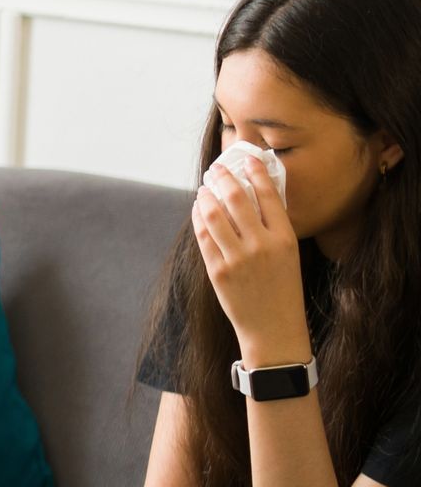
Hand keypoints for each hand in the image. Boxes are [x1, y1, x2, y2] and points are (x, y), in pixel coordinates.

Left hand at [192, 156, 304, 343]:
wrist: (273, 327)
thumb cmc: (282, 288)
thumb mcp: (288, 254)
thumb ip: (273, 227)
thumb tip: (253, 196)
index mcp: (285, 237)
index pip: (268, 194)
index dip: (255, 172)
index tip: (247, 159)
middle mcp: (261, 245)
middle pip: (237, 199)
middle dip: (224, 178)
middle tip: (217, 168)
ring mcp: (237, 258)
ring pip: (215, 215)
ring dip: (206, 197)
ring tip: (205, 188)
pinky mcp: (218, 272)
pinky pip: (203, 238)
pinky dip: (198, 219)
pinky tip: (198, 210)